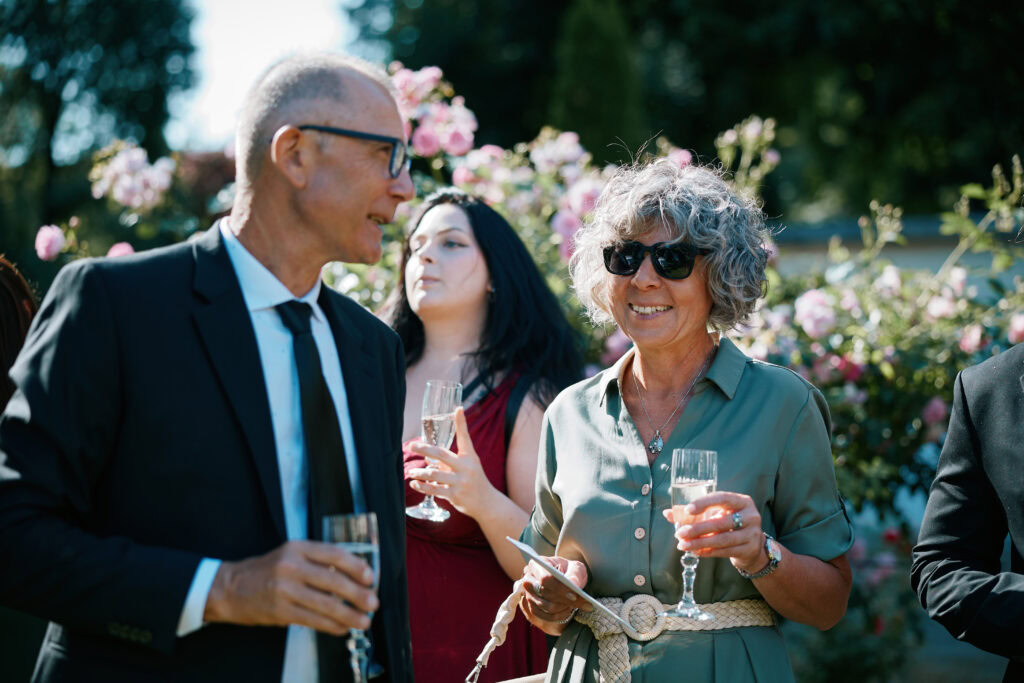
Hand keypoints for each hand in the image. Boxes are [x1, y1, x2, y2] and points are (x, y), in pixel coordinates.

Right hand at [203, 540, 377, 635]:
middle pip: (334, 580)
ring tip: (364, 621)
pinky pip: (313, 620)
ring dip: (349, 615)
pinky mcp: (281, 611)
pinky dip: (332, 626)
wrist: (230, 588)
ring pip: (326, 605)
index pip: (334, 554)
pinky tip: (343, 628)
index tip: (371, 577)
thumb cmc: (266, 571)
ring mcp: (285, 590)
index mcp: (297, 548)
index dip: (356, 566)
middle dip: (358, 594)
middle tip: (373, 603)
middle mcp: (292, 567)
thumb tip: (353, 575)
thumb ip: (317, 561)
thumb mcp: (290, 555)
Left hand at [407, 407, 495, 518]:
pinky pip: (435, 490)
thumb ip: (451, 459)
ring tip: (411, 471)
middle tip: (412, 446)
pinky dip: (422, 487)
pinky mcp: (455, 495)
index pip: (465, 437)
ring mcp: (460, 482)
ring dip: (420, 473)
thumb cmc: (474, 479)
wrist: (486, 502)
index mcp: (470, 457)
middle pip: (442, 454)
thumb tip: (429, 455)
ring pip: (435, 474)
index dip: (461, 422)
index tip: (458, 409)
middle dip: (425, 449)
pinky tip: (414, 484)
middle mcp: (466, 467)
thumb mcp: (468, 465)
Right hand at [518, 556, 590, 634]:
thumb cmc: (568, 571)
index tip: (574, 595)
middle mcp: (528, 579)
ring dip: (562, 608)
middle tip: (584, 603)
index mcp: (537, 564)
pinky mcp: (531, 606)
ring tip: (576, 605)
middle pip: (544, 594)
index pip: (544, 578)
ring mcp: (528, 594)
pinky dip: (557, 616)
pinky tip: (568, 611)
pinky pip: (543, 616)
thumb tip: (572, 583)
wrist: (564, 578)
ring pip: (544, 606)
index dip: (559, 588)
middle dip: (565, 600)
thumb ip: (575, 574)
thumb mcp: (575, 567)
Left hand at [663, 491, 767, 574]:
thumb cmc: (729, 524)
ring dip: (700, 543)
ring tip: (683, 545)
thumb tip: (667, 513)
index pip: (722, 498)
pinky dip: (708, 552)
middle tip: (679, 533)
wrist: (752, 545)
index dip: (704, 503)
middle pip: (721, 522)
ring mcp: (752, 534)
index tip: (687, 510)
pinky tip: (695, 551)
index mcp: (742, 501)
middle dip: (697, 529)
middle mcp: (750, 515)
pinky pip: (725, 551)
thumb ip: (694, 514)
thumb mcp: (716, 514)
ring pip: (723, 539)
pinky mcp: (749, 549)